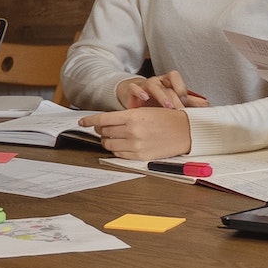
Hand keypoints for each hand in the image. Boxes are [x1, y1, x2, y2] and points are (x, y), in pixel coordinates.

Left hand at [77, 107, 191, 159]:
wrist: (185, 131)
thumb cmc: (167, 118)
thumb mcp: (145, 111)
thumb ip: (125, 116)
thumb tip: (107, 121)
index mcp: (133, 116)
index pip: (103, 119)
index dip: (89, 120)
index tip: (82, 121)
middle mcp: (132, 131)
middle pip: (104, 131)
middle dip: (101, 129)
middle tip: (103, 127)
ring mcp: (135, 145)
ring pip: (109, 144)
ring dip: (107, 139)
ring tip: (113, 136)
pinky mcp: (140, 156)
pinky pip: (119, 154)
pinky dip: (116, 149)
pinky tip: (121, 144)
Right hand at [116, 71, 210, 109]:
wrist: (134, 96)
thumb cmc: (156, 98)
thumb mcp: (173, 99)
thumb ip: (189, 101)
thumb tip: (207, 104)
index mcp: (167, 82)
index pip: (175, 77)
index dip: (181, 87)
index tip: (186, 101)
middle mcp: (157, 81)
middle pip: (166, 85)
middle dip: (174, 98)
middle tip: (180, 110)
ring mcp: (144, 85)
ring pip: (152, 85)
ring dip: (161, 96)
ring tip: (168, 106)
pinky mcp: (132, 91)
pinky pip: (134, 88)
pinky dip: (139, 92)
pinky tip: (144, 99)